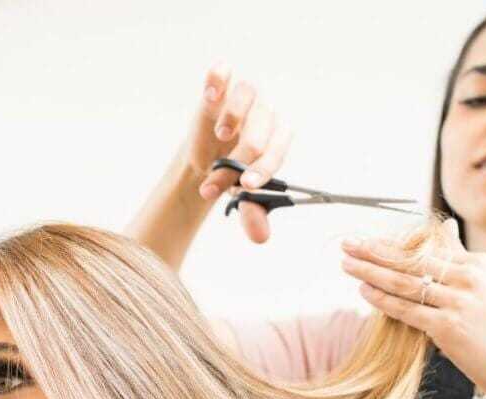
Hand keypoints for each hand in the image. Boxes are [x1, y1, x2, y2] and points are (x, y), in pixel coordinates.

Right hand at [178, 62, 292, 244]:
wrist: (207, 158)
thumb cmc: (233, 173)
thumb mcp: (241, 196)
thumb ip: (252, 213)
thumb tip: (261, 238)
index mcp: (277, 139)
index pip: (278, 149)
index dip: (264, 167)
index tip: (245, 186)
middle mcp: (264, 115)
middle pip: (259, 130)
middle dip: (237, 161)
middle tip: (215, 183)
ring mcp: (242, 98)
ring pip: (248, 94)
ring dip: (234, 115)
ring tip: (221, 136)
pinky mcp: (219, 87)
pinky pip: (222, 73)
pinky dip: (217, 79)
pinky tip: (210, 96)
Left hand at [339, 219, 485, 398]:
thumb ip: (464, 264)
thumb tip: (445, 234)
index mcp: (478, 264)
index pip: (427, 249)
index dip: (393, 245)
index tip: (368, 241)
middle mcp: (469, 277)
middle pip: (410, 259)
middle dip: (374, 250)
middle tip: (347, 243)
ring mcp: (459, 302)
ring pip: (404, 282)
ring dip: (370, 271)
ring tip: (346, 263)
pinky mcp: (449, 327)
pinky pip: (407, 310)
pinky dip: (383, 299)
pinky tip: (364, 292)